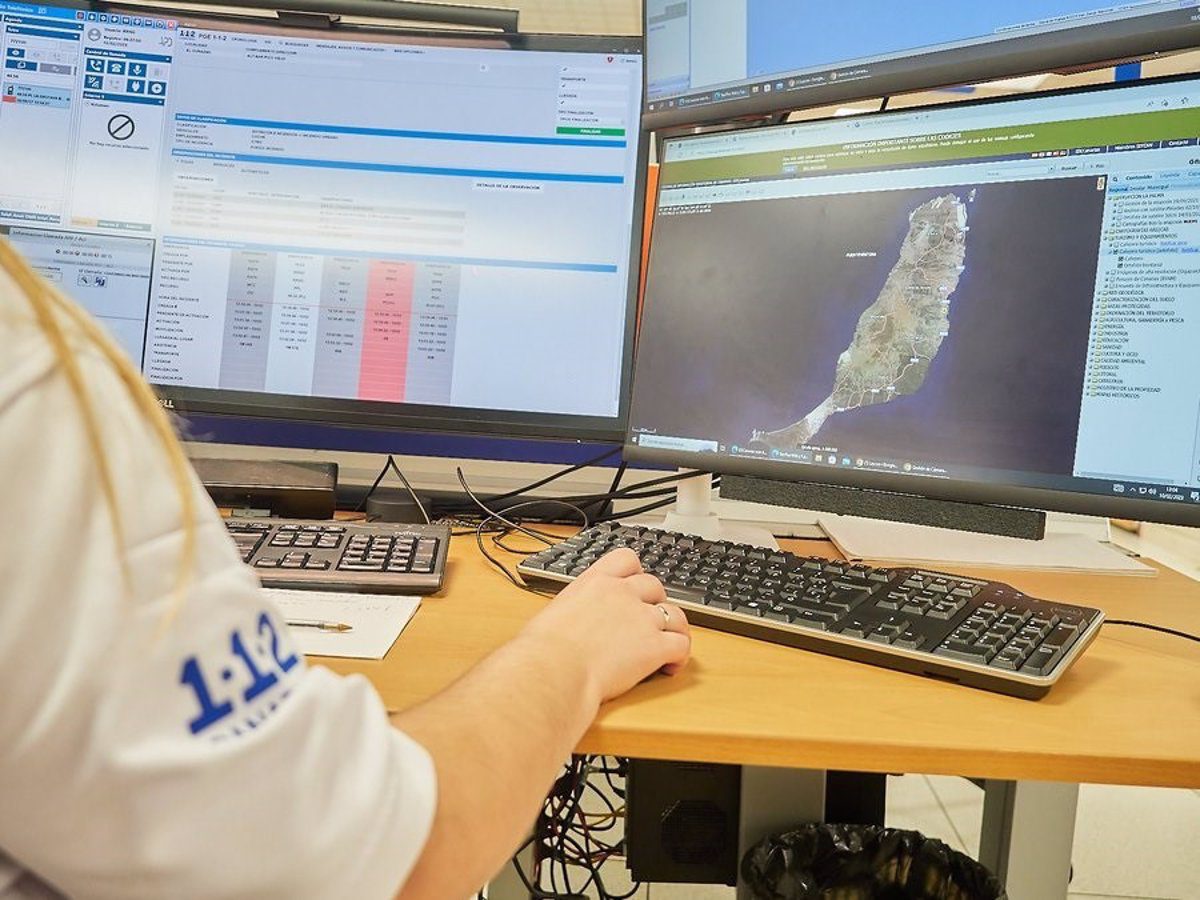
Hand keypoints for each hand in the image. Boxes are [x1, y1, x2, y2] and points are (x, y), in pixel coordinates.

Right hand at [520, 549, 690, 705]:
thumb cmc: (543, 650)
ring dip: (674, 628)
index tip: (633, 586)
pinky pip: (682, 645)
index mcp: (595, 582)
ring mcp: (642, 618)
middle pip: (655, 586)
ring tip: (668, 644)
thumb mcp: (554, 614)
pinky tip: (670, 667)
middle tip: (647, 622)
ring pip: (676, 614)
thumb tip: (569, 624)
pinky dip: (680, 657)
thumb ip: (573, 610)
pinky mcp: (655, 646)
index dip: (635, 572)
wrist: (554, 669)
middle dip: (654, 602)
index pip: (627, 559)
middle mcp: (623, 593)